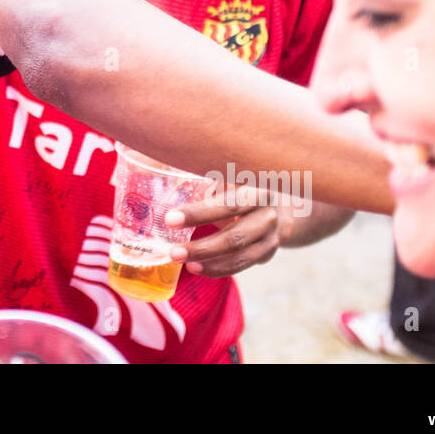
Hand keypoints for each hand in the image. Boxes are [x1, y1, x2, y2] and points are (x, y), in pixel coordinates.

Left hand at [165, 183, 280, 277]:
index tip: (170, 220)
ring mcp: (271, 235)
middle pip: (235, 234)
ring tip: (181, 261)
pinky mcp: (268, 251)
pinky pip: (242, 264)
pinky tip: (197, 268)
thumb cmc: (240, 183)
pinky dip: (218, 269)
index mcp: (257, 187)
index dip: (199, 213)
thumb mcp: (228, 175)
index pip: (227, 203)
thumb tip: (155, 165)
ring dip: (208, 261)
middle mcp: (268, 212)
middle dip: (203, 247)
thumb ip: (206, 176)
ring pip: (239, 254)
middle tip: (173, 251)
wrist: (279, 202)